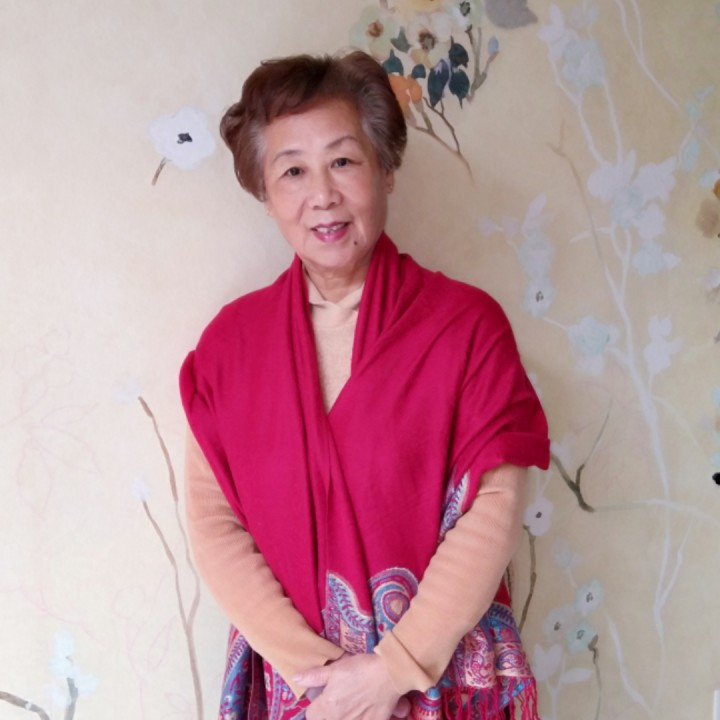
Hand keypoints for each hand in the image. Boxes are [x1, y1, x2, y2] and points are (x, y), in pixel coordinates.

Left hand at [294, 652, 409, 719]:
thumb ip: (314, 676)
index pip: (311, 715)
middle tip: (338, 702)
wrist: (389, 674)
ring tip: (349, 706)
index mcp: (327, 706)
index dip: (315, 707)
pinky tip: (360, 712)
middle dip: (327, 714)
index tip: (323, 699)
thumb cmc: (361, 668)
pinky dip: (356, 719)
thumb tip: (295, 679)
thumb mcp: (336, 668)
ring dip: (342, 717)